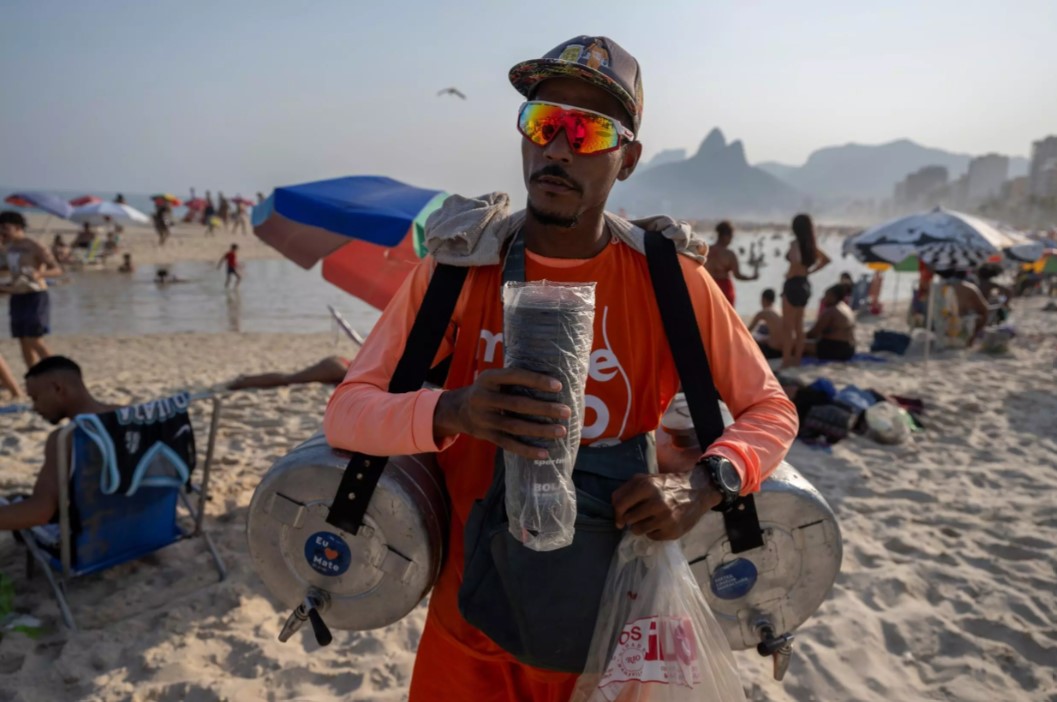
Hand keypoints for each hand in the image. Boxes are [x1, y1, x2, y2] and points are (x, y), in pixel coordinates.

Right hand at [433, 368, 571, 459]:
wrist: (459, 410)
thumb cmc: (489, 391)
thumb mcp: (494, 379)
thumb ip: (514, 379)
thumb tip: (553, 383)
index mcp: (488, 378)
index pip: (514, 376)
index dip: (536, 381)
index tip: (558, 386)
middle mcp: (483, 398)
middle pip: (518, 404)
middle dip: (544, 409)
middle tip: (566, 411)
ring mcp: (484, 419)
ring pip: (515, 427)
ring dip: (540, 430)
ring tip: (561, 431)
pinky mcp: (486, 436)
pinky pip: (509, 444)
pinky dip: (527, 450)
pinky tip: (544, 453)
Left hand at [611, 468, 720, 540]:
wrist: (697, 491)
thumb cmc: (667, 485)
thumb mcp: (646, 479)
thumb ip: (626, 491)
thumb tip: (616, 512)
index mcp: (647, 485)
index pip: (620, 505)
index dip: (617, 513)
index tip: (619, 519)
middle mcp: (656, 502)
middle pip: (629, 519)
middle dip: (631, 519)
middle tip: (641, 515)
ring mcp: (665, 518)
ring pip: (638, 530)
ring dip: (641, 526)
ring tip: (650, 519)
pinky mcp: (673, 531)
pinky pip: (651, 537)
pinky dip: (653, 532)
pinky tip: (662, 523)